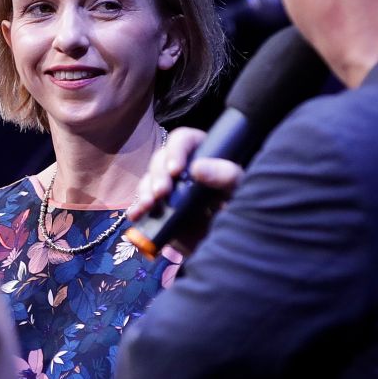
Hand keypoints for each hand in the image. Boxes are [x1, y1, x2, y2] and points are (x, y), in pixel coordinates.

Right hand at [127, 127, 245, 257]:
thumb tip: (197, 169)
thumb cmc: (241, 202)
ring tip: (148, 205)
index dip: (175, 151)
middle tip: (161, 193)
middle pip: (160, 160)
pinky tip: (136, 214)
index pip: (182, 140)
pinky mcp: (160, 209)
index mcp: (201, 153)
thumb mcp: (240, 185)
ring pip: (148, 181)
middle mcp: (181, 167)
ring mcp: (169, 188)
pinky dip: (137, 209)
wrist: (234, 238)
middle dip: (157, 176)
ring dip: (145, 192)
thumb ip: (226, 174)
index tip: (175, 170)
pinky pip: (143, 204)